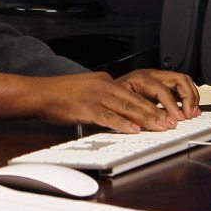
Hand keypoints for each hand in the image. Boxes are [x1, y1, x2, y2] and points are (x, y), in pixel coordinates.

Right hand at [0, 70, 196, 133]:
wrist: (38, 93)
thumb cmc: (58, 96)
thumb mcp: (85, 91)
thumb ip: (101, 100)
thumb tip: (115, 113)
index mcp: (104, 80)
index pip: (133, 93)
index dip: (151, 105)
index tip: (165, 114)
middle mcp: (103, 85)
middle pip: (135, 100)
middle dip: (156, 112)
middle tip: (171, 122)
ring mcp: (95, 95)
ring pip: (127, 107)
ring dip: (146, 118)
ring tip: (161, 127)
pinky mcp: (86, 107)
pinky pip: (109, 116)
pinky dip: (123, 123)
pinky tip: (134, 130)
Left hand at [115, 68, 199, 121]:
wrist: (106, 92)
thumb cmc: (111, 98)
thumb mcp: (118, 106)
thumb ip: (133, 114)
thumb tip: (148, 124)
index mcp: (140, 78)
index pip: (162, 89)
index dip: (171, 105)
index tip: (176, 119)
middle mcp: (151, 75)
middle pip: (178, 79)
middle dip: (188, 98)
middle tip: (188, 115)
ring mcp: (158, 78)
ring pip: (183, 80)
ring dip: (191, 96)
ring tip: (193, 112)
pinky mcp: (163, 84)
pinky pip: (181, 86)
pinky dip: (189, 97)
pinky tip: (190, 109)